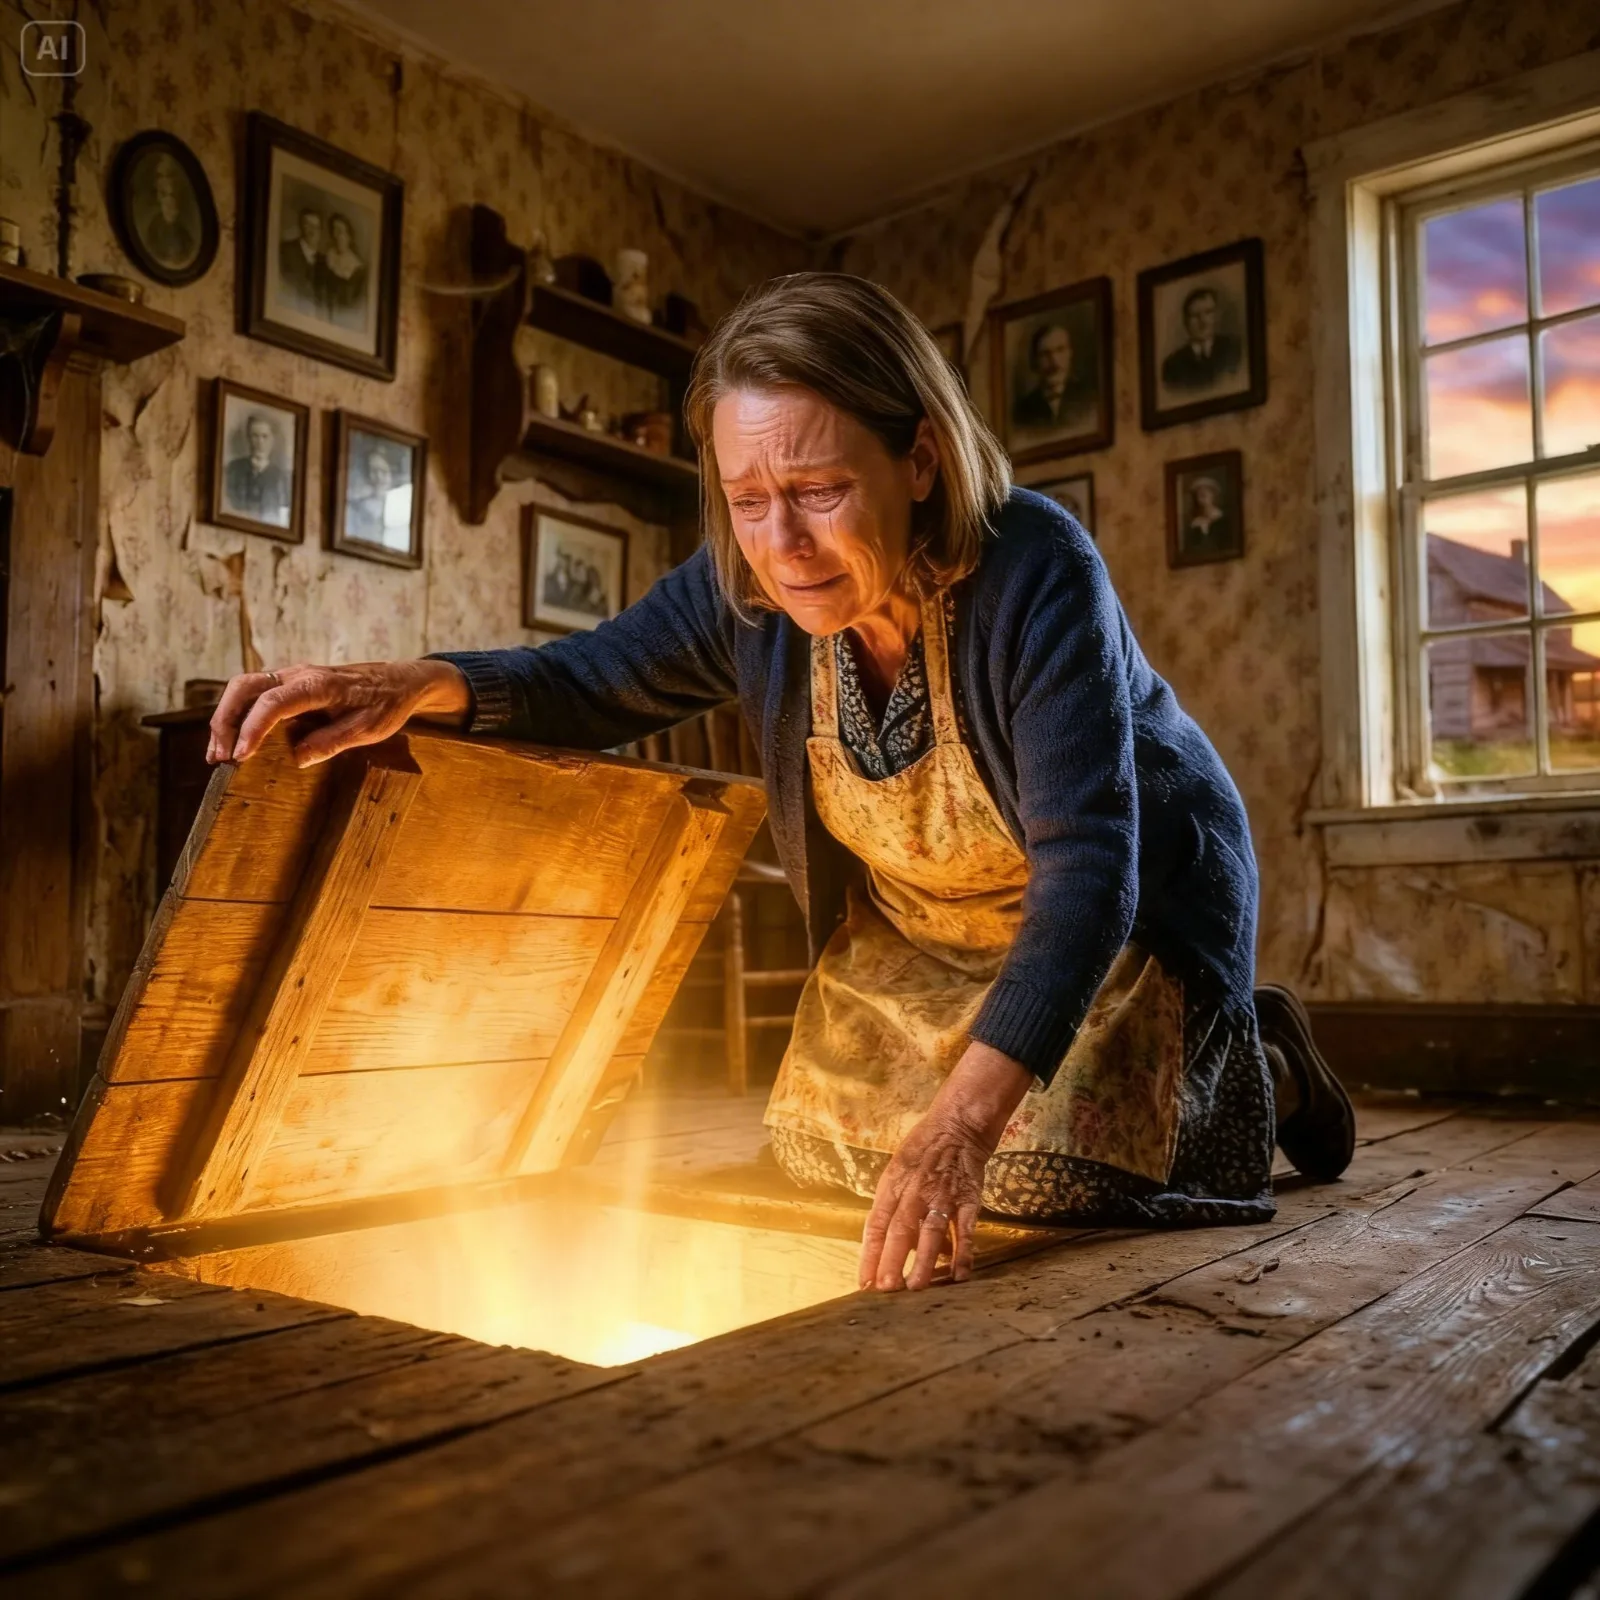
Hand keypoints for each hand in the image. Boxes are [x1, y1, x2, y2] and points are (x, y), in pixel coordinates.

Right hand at [207, 659, 471, 768]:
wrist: (399, 680)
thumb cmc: (387, 704)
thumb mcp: (369, 729)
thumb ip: (333, 741)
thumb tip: (297, 759)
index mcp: (320, 685)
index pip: (274, 702)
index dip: (253, 729)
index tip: (241, 756)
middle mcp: (300, 674)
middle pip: (246, 687)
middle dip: (225, 721)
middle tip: (219, 757)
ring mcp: (292, 675)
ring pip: (244, 688)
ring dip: (226, 718)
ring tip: (218, 754)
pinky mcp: (291, 683)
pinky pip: (255, 693)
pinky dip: (239, 714)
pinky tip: (235, 741)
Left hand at [858, 1041, 1032, 1292]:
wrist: (958, 1125)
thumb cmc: (923, 1149)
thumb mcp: (898, 1171)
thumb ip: (894, 1207)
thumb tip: (892, 1245)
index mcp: (892, 1185)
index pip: (875, 1224)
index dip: (869, 1254)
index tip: (864, 1282)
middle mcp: (915, 1192)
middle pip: (899, 1231)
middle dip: (891, 1261)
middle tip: (885, 1290)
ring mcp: (942, 1196)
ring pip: (930, 1233)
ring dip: (923, 1262)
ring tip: (916, 1288)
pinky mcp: (968, 1199)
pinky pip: (964, 1229)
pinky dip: (963, 1253)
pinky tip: (959, 1275)